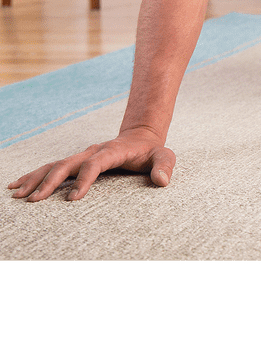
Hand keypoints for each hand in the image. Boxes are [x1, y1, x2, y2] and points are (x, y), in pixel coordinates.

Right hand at [7, 128, 175, 201]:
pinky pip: (52, 167)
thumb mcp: (163, 156)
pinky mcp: (77, 161)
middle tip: (35, 200)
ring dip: (36, 178)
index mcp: (112, 151)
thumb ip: (164, 166)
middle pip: (67, 163)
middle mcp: (93, 151)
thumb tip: (162, 181)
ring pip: (55, 164)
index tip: (73, 199)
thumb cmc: (152, 151)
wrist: (141, 137)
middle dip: (50, 181)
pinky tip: (17, 185)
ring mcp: (83, 155)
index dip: (84, 180)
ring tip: (18, 194)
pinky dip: (35, 175)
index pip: (95, 164)